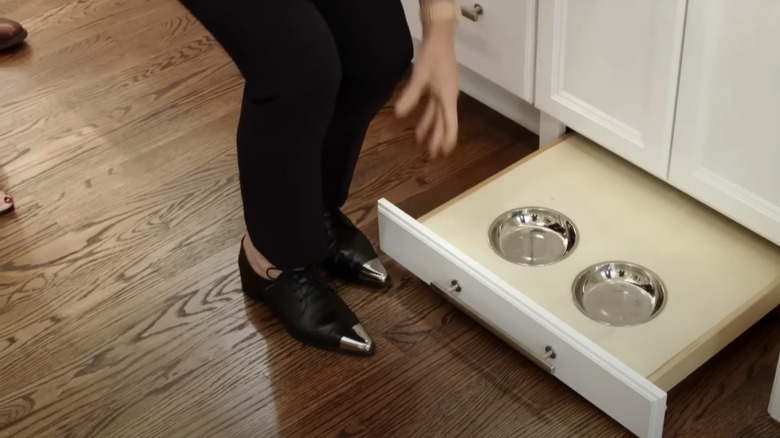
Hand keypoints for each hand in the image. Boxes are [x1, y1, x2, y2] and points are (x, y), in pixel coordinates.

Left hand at [395, 21, 458, 158]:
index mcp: (447, 98)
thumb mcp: (419, 77)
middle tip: (431, 155)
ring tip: (420, 141)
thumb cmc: (432, 57)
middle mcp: (447, 98)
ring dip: (430, 128)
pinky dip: (426, 117)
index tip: (444, 153)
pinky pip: (432, 106)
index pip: (450, 124)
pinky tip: (418, 123)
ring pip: (437, 116)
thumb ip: (410, 96)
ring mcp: (443, 93)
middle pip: (444, 122)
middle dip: (437, 138)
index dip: (447, 139)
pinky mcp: (437, 87)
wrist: (439, 38)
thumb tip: (398, 115)